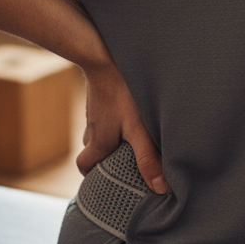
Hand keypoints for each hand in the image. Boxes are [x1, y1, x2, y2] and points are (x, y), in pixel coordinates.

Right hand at [76, 59, 167, 194]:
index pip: (84, 166)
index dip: (91, 174)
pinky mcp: (99, 93)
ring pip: (98, 128)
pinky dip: (112, 116)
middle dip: (104, 154)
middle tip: (123, 157)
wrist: (104, 55)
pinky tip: (129, 108)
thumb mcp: (139, 129)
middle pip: (92, 148)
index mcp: (98, 142)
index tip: (104, 178)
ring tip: (131, 133)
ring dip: (110, 133)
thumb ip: (148, 158)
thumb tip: (160, 188)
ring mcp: (94, 109)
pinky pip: (103, 111)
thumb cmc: (122, 93)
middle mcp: (92, 127)